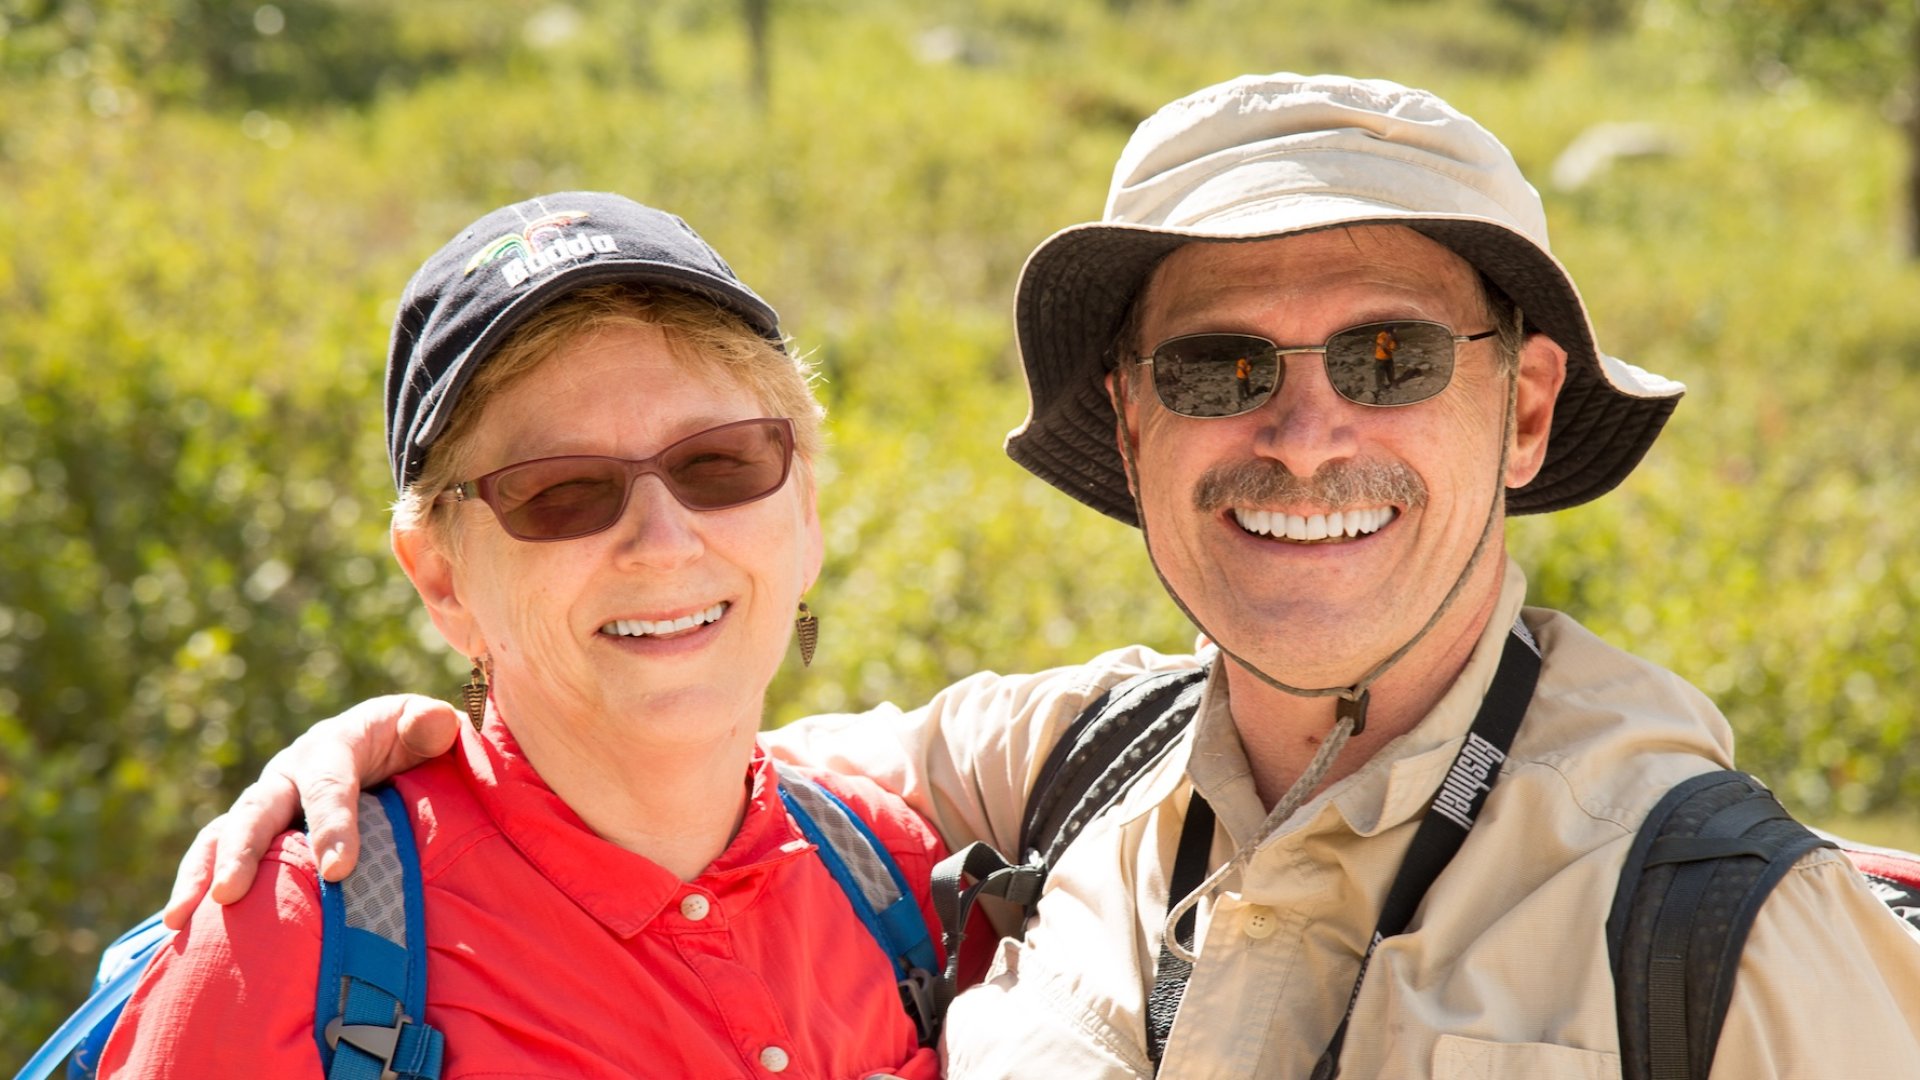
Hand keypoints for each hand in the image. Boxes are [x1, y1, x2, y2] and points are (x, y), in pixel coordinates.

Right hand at [162, 694, 461, 928]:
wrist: (389, 746)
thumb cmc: (412, 742)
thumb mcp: (426, 725)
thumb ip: (431, 726)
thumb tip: (435, 723)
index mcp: (334, 745)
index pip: (330, 785)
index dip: (333, 825)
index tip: (337, 870)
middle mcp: (290, 771)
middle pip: (260, 808)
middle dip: (244, 851)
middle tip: (231, 893)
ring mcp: (268, 802)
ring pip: (224, 833)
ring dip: (202, 872)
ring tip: (183, 917)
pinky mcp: (257, 833)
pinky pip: (216, 856)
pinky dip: (195, 886)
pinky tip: (180, 930)